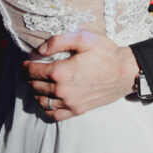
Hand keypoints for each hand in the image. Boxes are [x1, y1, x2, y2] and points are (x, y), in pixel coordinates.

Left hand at [22, 31, 138, 121]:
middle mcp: (62, 90)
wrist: (125, 72)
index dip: (27, 66)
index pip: (34, 71)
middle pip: (36, 86)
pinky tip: (47, 101)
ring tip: (38, 84)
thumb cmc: (106, 53)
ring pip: (42, 101)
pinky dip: (46, 109)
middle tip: (30, 72)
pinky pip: (54, 115)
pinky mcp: (78, 110)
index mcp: (61, 71)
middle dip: (30, 78)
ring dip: (36, 92)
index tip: (26, 63)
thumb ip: (59, 41)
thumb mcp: (84, 38)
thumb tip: (39, 50)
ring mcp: (70, 102)